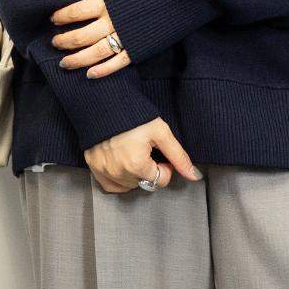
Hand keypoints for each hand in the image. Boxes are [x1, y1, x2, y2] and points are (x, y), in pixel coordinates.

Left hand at [51, 0, 128, 76]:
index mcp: (106, 1)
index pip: (75, 12)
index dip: (61, 17)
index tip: (54, 20)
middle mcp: (112, 20)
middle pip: (80, 35)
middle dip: (64, 41)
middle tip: (55, 43)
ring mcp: (125, 36)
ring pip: (94, 53)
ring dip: (77, 60)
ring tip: (64, 64)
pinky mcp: (139, 48)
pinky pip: (117, 63)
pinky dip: (103, 70)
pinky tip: (90, 74)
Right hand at [84, 117, 202, 193]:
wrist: (103, 102)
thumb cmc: (133, 114)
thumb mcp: (161, 132)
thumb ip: (179, 157)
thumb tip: (195, 176)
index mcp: (136, 165)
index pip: (161, 181)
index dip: (164, 166)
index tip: (158, 152)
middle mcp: (118, 172)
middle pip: (145, 183)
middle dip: (149, 170)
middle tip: (145, 150)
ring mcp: (104, 171)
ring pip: (129, 186)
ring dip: (134, 174)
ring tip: (132, 152)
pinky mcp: (93, 167)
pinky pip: (110, 186)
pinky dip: (118, 179)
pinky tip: (121, 163)